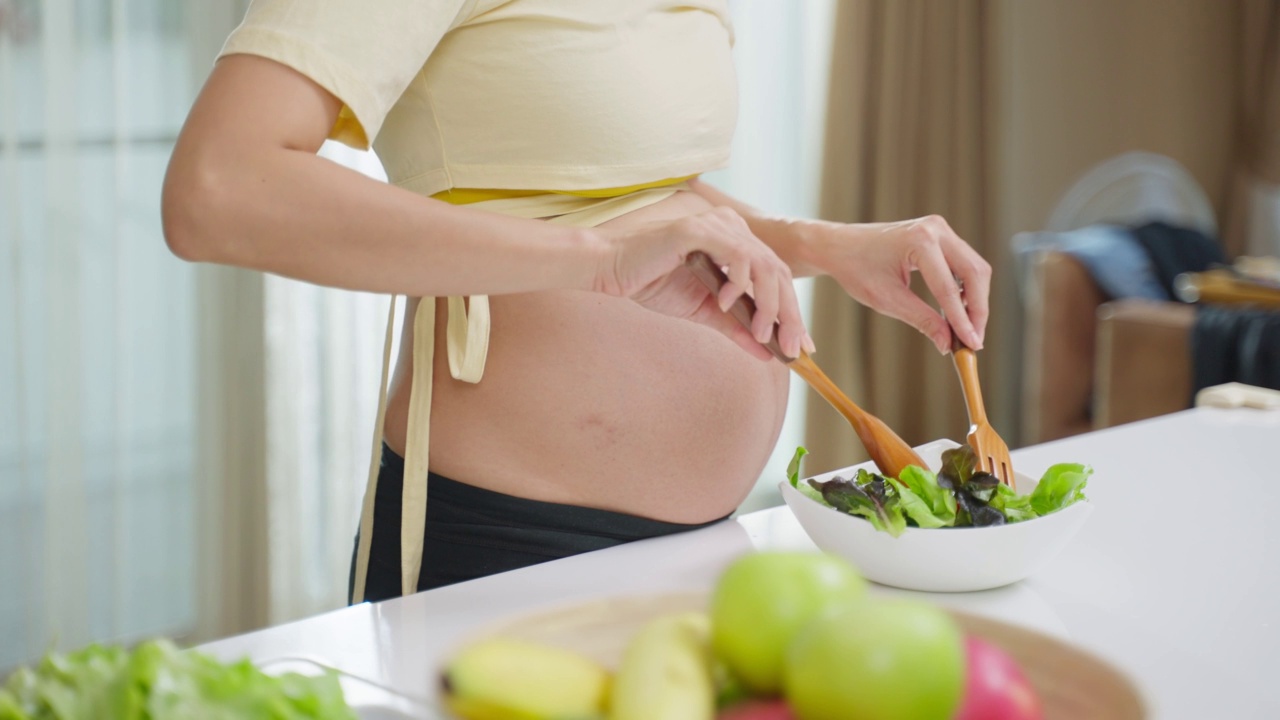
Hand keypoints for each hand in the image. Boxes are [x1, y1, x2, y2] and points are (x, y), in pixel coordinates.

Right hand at [590, 206, 812, 360]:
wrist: (613, 271)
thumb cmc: (653, 283)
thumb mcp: (704, 312)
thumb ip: (735, 326)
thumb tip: (765, 351)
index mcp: (736, 241)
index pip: (776, 277)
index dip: (792, 311)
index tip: (801, 345)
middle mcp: (732, 227)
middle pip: (778, 271)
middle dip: (789, 313)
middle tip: (791, 346)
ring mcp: (717, 225)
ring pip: (763, 264)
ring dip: (768, 303)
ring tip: (761, 332)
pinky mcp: (699, 229)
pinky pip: (736, 255)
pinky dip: (738, 282)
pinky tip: (727, 303)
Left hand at [817, 215, 991, 353]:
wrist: (840, 246)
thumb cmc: (857, 269)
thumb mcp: (887, 300)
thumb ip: (922, 320)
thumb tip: (948, 344)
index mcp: (919, 242)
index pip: (949, 288)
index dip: (963, 320)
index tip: (971, 344)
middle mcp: (935, 229)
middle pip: (974, 273)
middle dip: (978, 310)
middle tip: (975, 341)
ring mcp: (940, 229)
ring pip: (975, 268)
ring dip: (975, 299)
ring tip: (967, 329)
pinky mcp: (940, 235)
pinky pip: (964, 263)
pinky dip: (966, 288)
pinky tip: (959, 310)